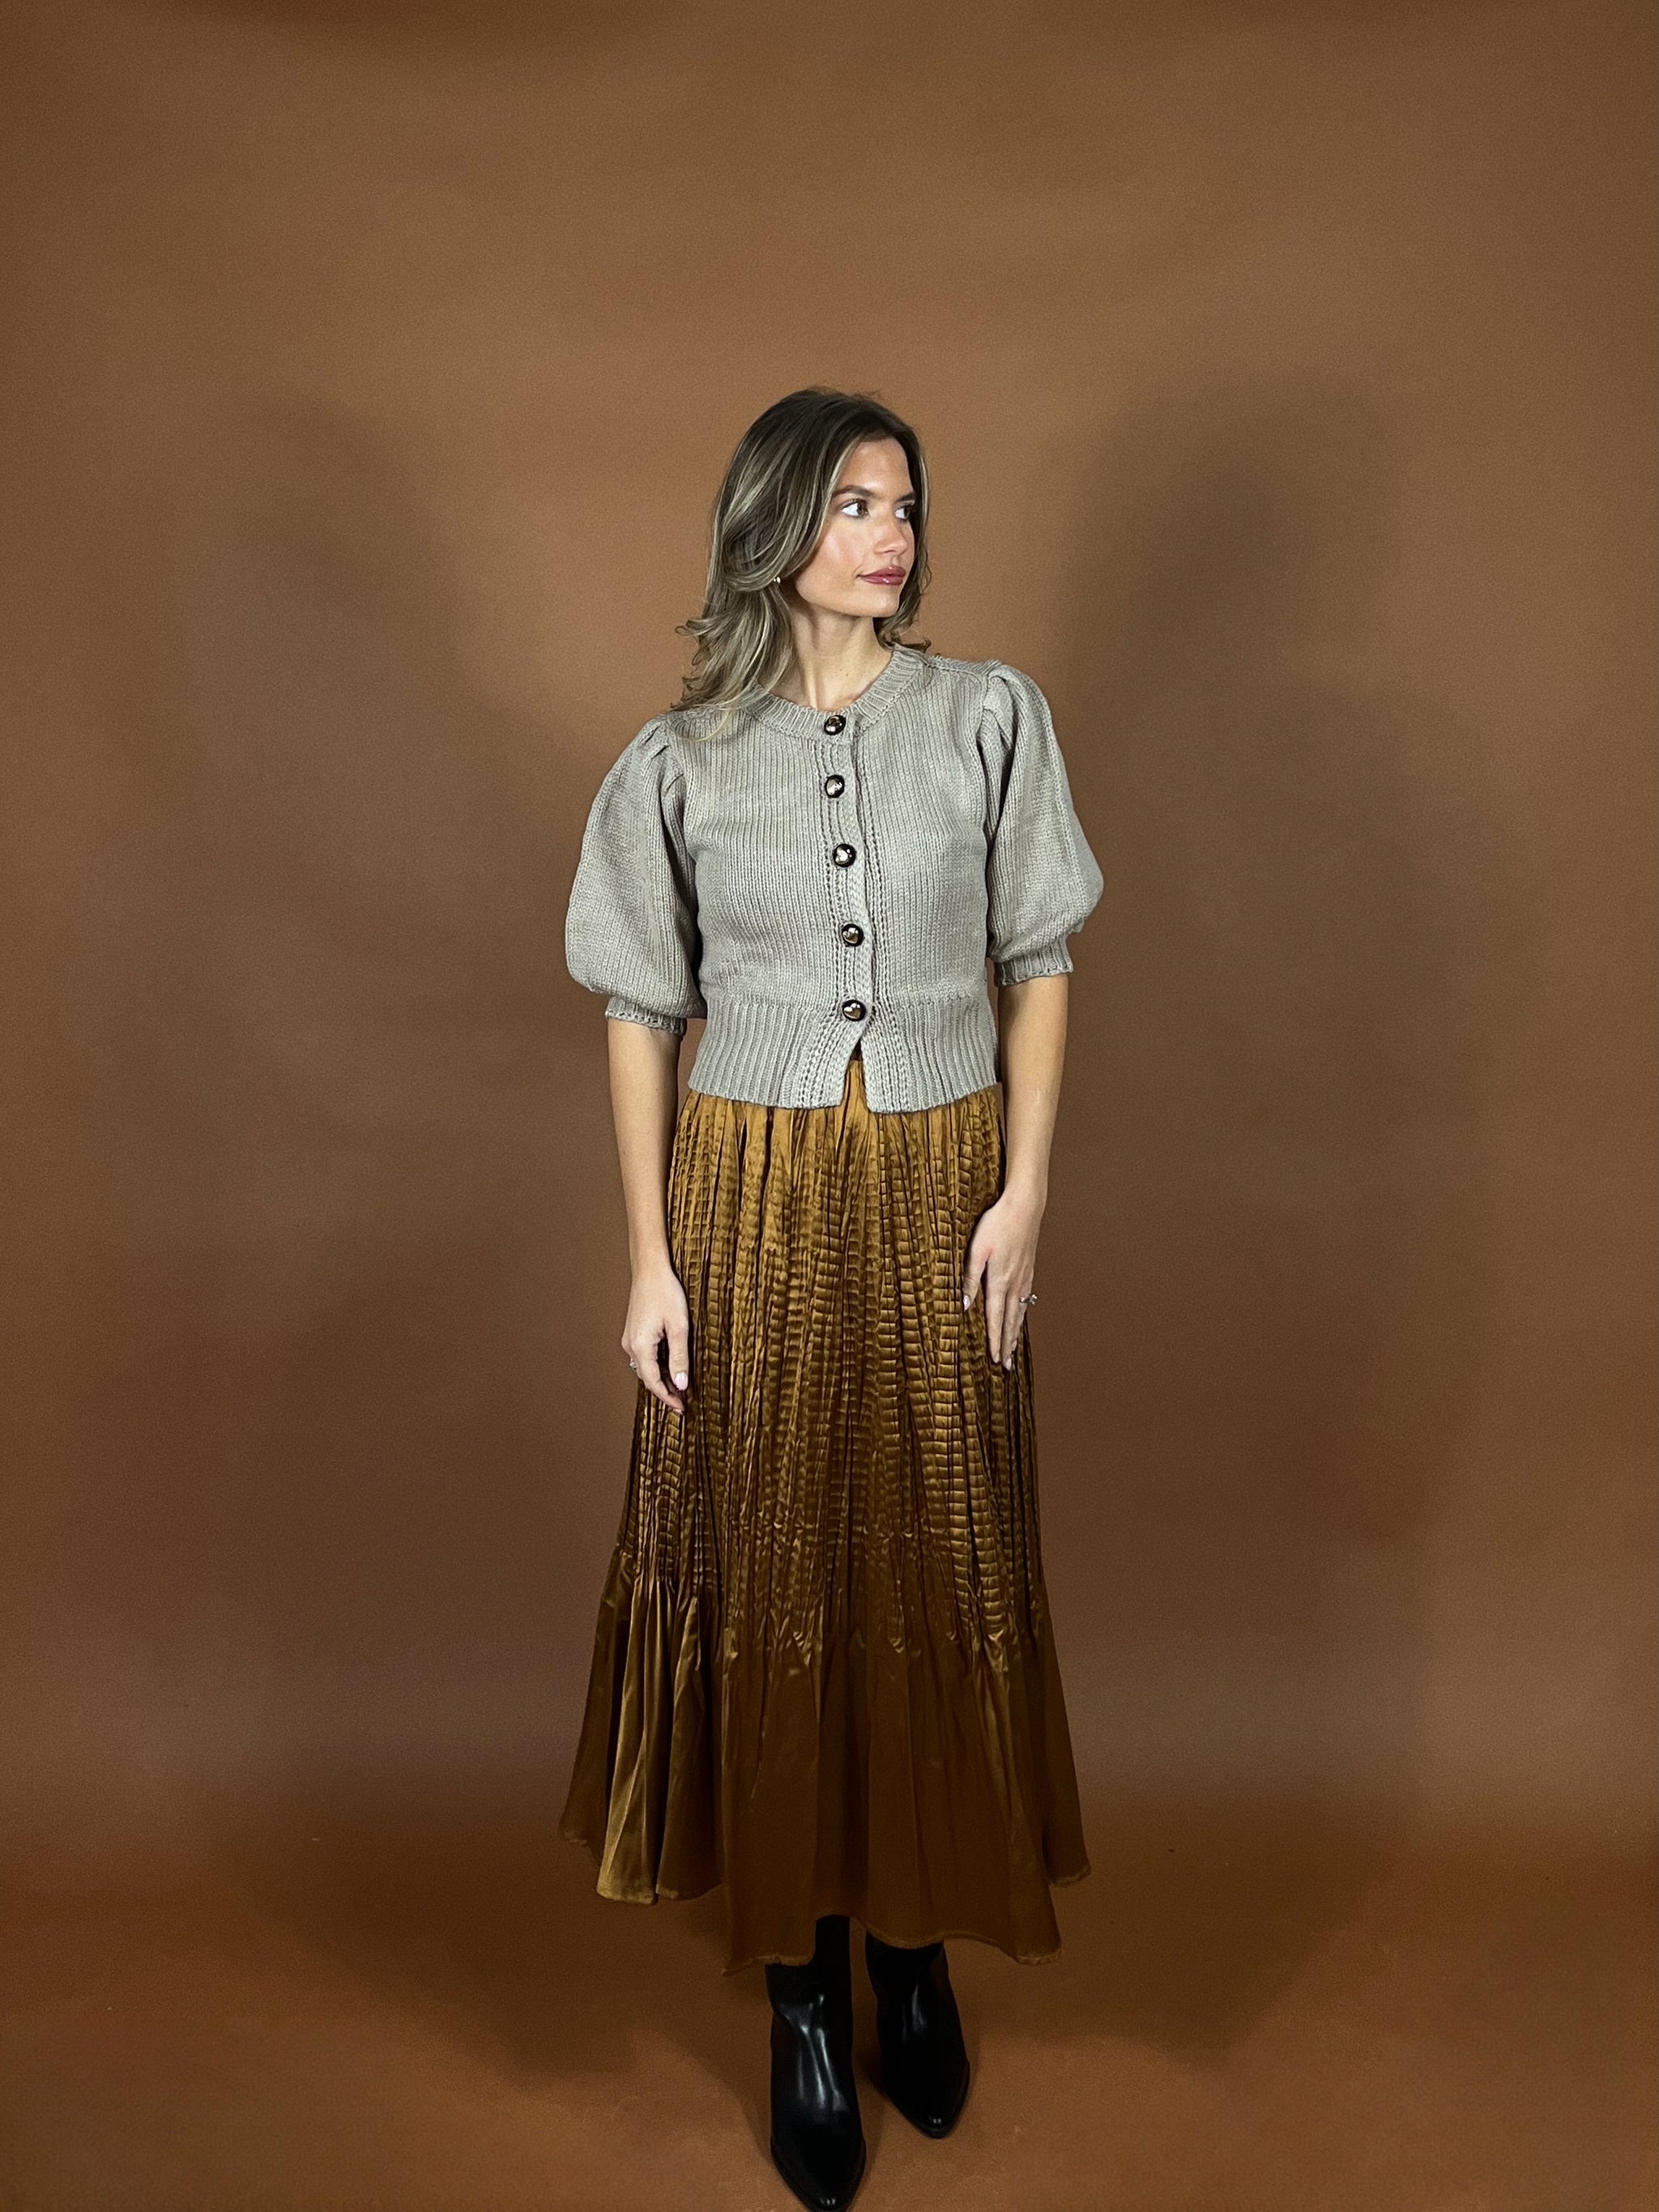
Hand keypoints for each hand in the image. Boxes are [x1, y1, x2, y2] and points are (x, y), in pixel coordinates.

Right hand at [621, 1255, 691, 1415]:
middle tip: (681, 1403)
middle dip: (663, 1391)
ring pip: (645, 1368)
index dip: (667, 1398)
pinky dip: (655, 1366)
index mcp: (640, 1346)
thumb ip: (679, 1358)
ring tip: (677, 1388)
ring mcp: (629, 1339)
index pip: (653, 1382)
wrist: (650, 1270)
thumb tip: (681, 1384)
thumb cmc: (665, 1293)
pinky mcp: (633, 1332)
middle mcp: (630, 1345)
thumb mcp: (679, 1327)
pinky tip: (668, 1367)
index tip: (681, 1408)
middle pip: (647, 1377)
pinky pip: (643, 1357)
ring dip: (659, 1379)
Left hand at [961, 1187, 1041, 1368]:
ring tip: (1014, 1350)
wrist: (1025, 1206)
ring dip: (1016, 1333)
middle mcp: (1014, 1284)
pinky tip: (1021, 1317)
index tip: (995, 1359)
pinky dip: (1023, 1315)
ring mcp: (1024, 1277)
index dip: (994, 1340)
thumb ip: (969, 1278)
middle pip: (1010, 1321)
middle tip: (1007, 1366)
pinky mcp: (1029, 1269)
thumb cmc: (997, 1224)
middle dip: (1007, 1345)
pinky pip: (1026, 1299)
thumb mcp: (976, 1250)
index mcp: (998, 1281)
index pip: (995, 1318)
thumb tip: (964, 1305)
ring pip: (1020, 1312)